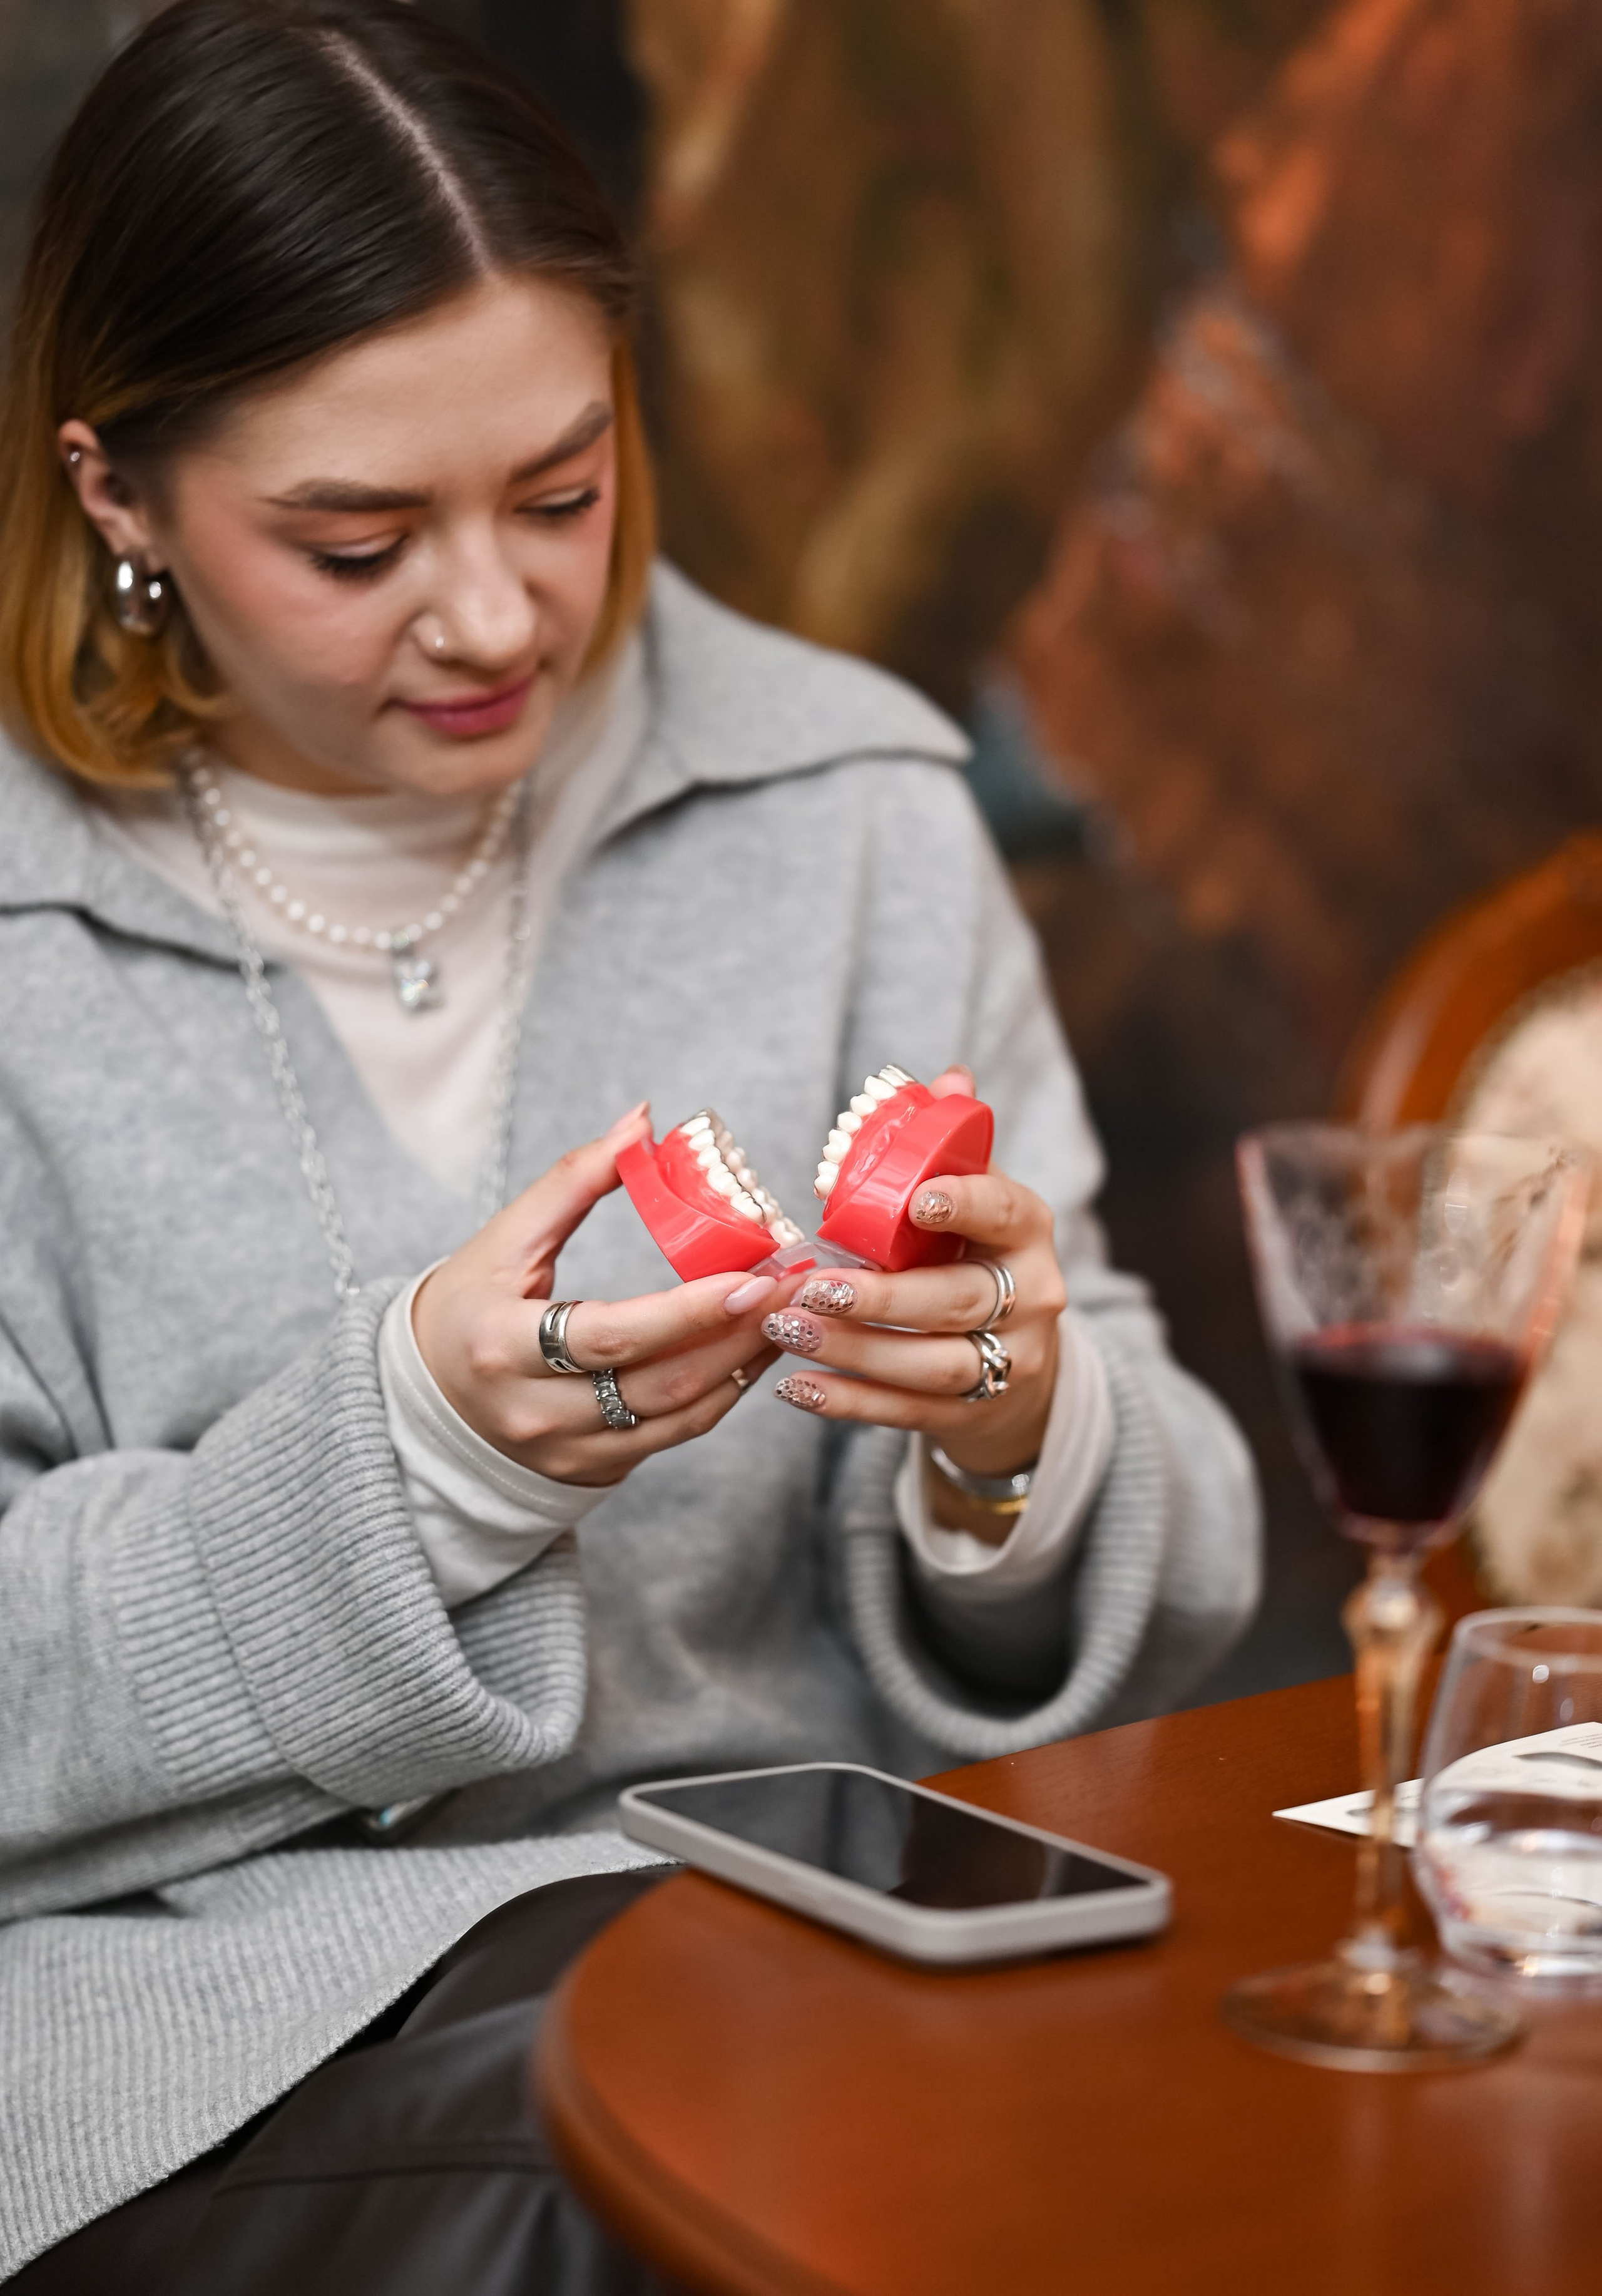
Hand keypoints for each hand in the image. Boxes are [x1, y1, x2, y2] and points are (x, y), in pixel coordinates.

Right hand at [412, 1105, 780, 1487]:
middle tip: (793, 1288)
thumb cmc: (470, 1306)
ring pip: (676, 1415)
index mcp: (502, 1346)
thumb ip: (573, 1179)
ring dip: (741, 1364)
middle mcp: (534, 1411)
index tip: (752, 1279)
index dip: (687, 1312)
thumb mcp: (503, 1239)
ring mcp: (566, 1451)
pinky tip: (749, 1349)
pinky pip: (673, 1434)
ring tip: (784, 1313)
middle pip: (658, 1382)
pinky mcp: (591, 1469)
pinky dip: (721, 1392)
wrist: (429, 1400)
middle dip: (737, 1334)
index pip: (609, 1334)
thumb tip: (640, 1122)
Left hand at [759, 1069, 1065, 1492]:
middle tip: (812, 1285)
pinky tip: (795, 1386)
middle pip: (957, 1301)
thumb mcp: (979, 1200)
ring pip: (932, 1365)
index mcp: (1027, 1231)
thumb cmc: (977, 1258)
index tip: (914, 1202)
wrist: (1018, 1360)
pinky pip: (907, 1413)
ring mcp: (1007, 1364)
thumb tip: (947, 1077)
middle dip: (882, 1297)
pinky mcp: (973, 1414)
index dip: (964, 1205)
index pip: (1004, 1211)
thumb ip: (954, 1145)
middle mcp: (1031, 1299)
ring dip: (854, 1350)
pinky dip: (849, 1403)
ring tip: (787, 1329)